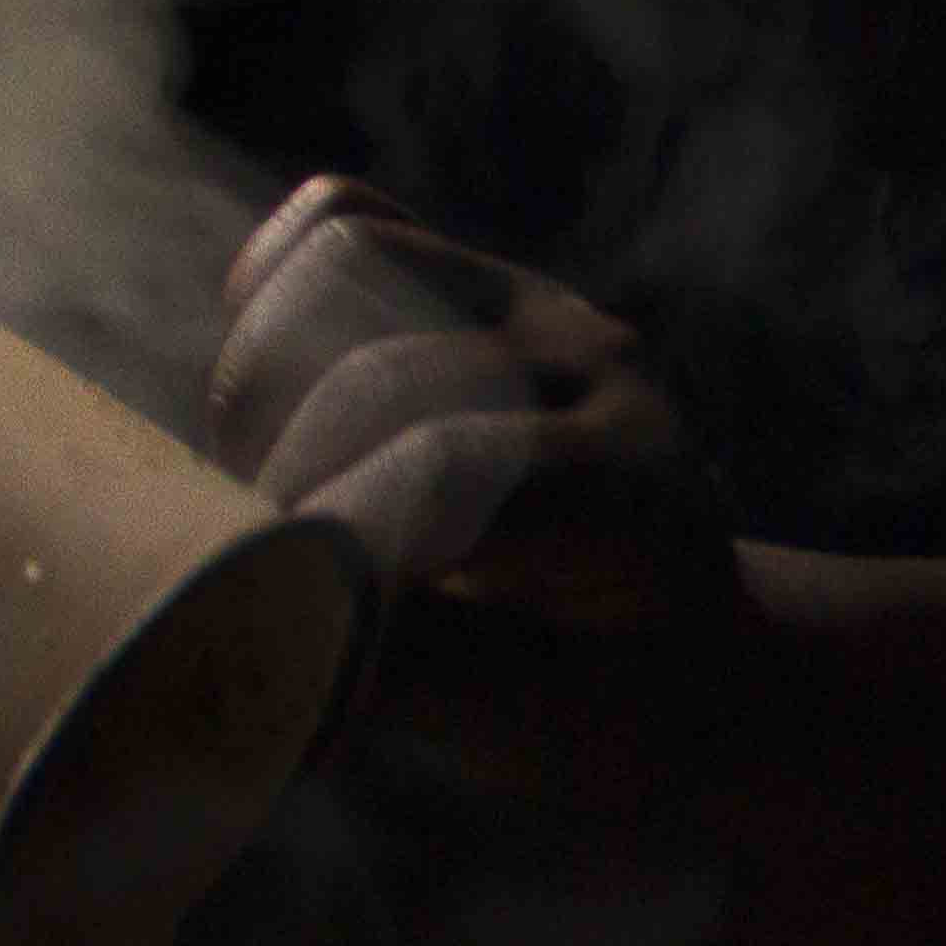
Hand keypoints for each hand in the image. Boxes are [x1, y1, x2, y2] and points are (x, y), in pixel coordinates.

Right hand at [210, 179, 745, 815]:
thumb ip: (416, 675)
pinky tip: (264, 402)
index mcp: (634, 498)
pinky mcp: (479, 281)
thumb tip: (264, 615)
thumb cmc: (599, 706)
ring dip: (266, 379)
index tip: (286, 614)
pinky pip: (345, 219)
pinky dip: (272, 290)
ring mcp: (543, 309)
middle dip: (290, 472)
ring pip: (354, 259)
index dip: (332, 537)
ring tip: (272, 490)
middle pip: (384, 367)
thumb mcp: (535, 727)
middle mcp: (601, 374)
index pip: (446, 467)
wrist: (681, 647)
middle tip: (273, 569)